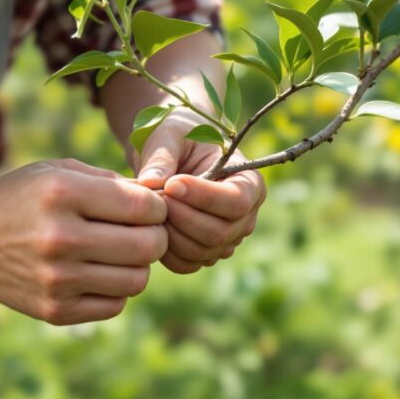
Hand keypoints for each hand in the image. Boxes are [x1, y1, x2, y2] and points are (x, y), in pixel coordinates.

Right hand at [0, 159, 166, 323]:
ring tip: (120, 250)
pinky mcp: (54, 310)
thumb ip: (112, 182)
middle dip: (156, 236)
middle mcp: (60, 238)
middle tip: (144, 231)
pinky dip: (117, 289)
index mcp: (63, 193)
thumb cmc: (22, 197)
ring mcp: (57, 279)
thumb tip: (164, 202)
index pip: (144, 206)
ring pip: (137, 279)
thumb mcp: (60, 170)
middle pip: (147, 246)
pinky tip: (100, 271)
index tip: (148, 206)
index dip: (157, 206)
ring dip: (138, 265)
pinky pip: (115, 304)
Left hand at [134, 111, 265, 273]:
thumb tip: (149, 182)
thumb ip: (162, 155)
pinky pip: (186, 264)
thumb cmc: (178, 137)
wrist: (171, 154)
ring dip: (171, 233)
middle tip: (155, 197)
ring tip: (153, 207)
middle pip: (220, 232)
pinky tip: (153, 225)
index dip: (204, 197)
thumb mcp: (170, 134)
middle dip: (182, 216)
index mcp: (250, 182)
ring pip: (202, 252)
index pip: (237, 201)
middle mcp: (246, 217)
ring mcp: (227, 240)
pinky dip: (165, 250)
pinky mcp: (204, 254)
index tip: (172, 184)